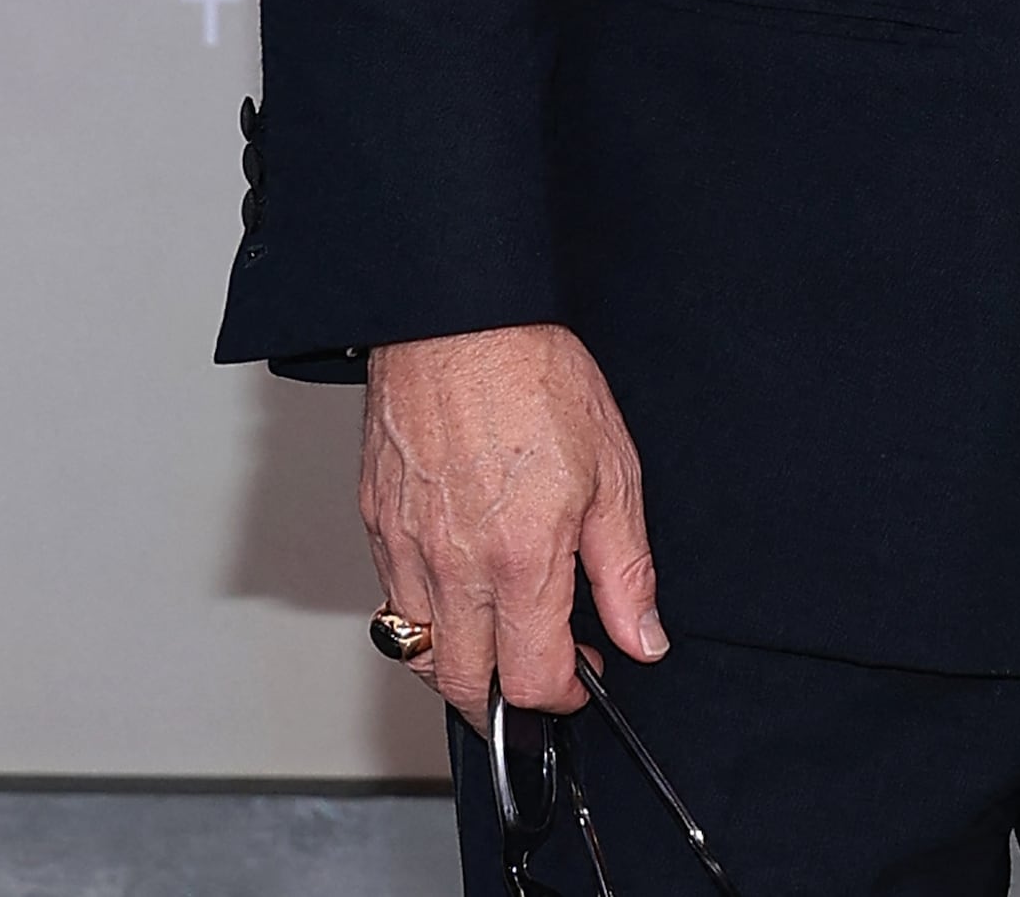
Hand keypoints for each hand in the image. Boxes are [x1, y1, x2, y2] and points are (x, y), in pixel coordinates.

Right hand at [361, 323, 667, 718]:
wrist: (459, 316)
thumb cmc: (535, 377)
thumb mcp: (614, 474)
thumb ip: (626, 571)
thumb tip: (644, 638)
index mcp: (519, 558)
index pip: (530, 680)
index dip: (562, 697)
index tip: (583, 679)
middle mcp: (453, 565)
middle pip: (461, 686)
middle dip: (504, 703)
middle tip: (539, 678)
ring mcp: (405, 546)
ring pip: (417, 651)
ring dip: (460, 663)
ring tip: (500, 637)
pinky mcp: (375, 521)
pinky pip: (392, 599)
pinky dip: (426, 616)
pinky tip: (462, 587)